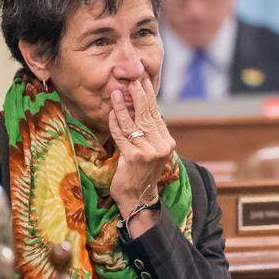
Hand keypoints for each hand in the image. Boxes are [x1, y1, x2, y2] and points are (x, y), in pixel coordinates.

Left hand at [108, 77, 175, 232]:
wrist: (137, 199)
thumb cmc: (140, 174)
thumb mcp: (151, 152)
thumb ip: (149, 133)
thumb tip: (141, 108)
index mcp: (167, 142)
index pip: (157, 114)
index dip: (150, 96)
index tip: (143, 81)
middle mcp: (161, 146)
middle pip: (147, 114)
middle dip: (138, 95)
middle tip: (131, 79)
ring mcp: (149, 152)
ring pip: (133, 123)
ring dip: (123, 106)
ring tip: (117, 93)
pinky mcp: (134, 157)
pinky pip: (122, 135)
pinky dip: (115, 123)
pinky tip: (111, 113)